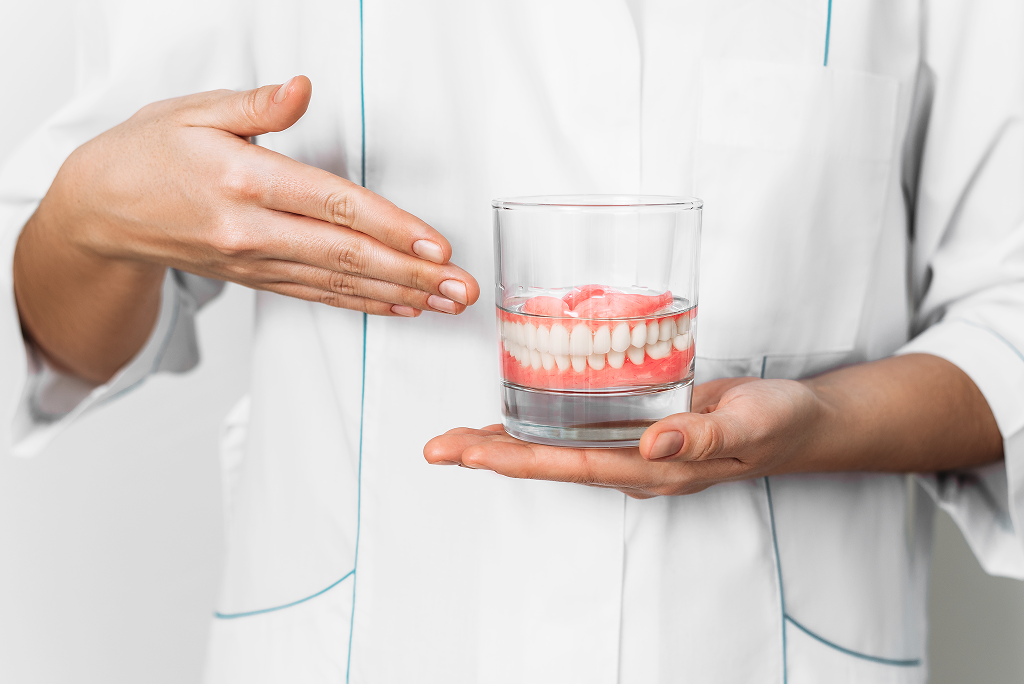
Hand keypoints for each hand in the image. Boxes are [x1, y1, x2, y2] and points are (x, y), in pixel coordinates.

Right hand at [15, 76, 479, 380]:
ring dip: (398, 294)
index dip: (390, 227)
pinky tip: (397, 306)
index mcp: (243, 181)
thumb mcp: (194, 112)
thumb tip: (301, 89)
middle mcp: (251, 230)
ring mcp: (253, 262)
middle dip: (412, 273)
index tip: (435, 244)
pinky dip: (361, 303)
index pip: (333, 206)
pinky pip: (316, 294)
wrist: (98, 210)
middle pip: (346, 256)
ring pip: (338, 283)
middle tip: (460, 288)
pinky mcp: (254, 278)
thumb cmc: (148, 153)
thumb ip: (256, 107)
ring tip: (444, 302)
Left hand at [424, 377, 829, 497]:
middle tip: (437, 448)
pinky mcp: (634, 427)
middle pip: (550, 462)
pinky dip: (538, 426)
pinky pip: (576, 431)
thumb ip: (702, 433)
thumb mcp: (749, 423)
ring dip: (504, 444)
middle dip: (491, 455)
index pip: (573, 465)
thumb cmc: (776, 422)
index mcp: (654, 469)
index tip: (470, 453)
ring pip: (556, 448)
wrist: (794, 424)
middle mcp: (632, 464)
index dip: (518, 458)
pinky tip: (510, 420)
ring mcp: (631, 449)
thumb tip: (649, 444)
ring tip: (454, 440)